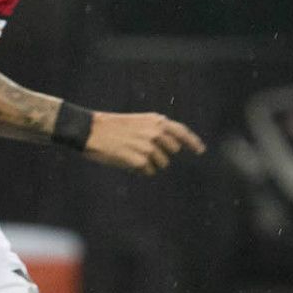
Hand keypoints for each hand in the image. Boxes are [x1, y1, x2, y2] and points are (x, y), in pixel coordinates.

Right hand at [85, 112, 205, 174]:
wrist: (91, 130)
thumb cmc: (112, 126)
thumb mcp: (138, 121)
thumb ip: (157, 130)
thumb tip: (175, 146)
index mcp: (156, 121)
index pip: (182, 132)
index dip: (193, 142)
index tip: (200, 151)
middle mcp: (156, 133)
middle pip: (172, 152)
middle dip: (161, 154)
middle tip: (141, 149)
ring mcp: (149, 147)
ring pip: (161, 164)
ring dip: (149, 163)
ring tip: (131, 153)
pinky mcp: (140, 160)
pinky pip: (148, 171)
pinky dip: (140, 169)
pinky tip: (127, 160)